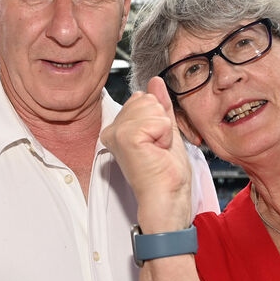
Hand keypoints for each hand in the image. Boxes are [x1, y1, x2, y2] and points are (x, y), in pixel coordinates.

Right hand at [101, 77, 192, 232]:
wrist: (167, 198)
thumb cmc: (166, 176)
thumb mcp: (166, 132)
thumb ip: (160, 106)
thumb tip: (155, 82)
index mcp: (118, 129)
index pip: (142, 97)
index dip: (159, 118)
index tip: (156, 144)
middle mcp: (112, 130)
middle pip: (147, 98)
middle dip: (161, 122)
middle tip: (158, 148)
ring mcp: (117, 133)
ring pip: (152, 106)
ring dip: (163, 130)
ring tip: (157, 151)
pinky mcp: (126, 137)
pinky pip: (156, 119)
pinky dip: (164, 136)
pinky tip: (156, 152)